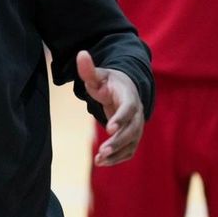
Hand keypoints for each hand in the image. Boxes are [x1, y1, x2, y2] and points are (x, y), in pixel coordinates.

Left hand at [77, 50, 144, 166]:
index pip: (128, 108)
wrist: (124, 91)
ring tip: (99, 160)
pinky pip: (128, 151)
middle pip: (132, 130)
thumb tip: (81, 54)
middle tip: (102, 150)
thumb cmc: (108, 83)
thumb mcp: (98, 76)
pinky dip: (117, 158)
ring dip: (116, 153)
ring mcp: (137, 127)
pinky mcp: (133, 137)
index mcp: (129, 97)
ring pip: (131, 143)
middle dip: (118, 141)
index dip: (120, 118)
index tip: (109, 128)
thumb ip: (88, 69)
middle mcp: (137, 114)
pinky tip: (102, 162)